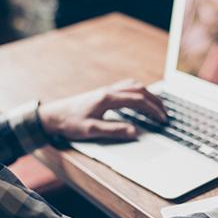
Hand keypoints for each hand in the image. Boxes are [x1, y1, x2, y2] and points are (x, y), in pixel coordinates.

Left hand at [37, 80, 166, 140]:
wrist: (53, 115)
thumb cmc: (70, 123)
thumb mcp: (92, 130)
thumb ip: (114, 130)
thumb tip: (135, 132)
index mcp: (108, 98)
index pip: (137, 100)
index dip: (152, 109)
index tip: (162, 119)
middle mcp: (109, 91)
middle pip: (139, 90)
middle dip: (155, 102)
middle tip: (165, 114)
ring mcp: (106, 90)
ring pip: (133, 86)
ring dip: (148, 95)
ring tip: (157, 107)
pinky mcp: (103, 93)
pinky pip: (126, 87)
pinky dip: (138, 92)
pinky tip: (140, 100)